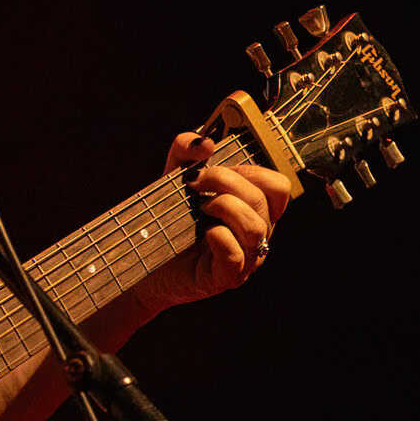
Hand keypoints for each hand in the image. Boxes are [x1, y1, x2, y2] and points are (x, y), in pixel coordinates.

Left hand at [132, 133, 292, 313]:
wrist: (141, 258)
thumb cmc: (167, 220)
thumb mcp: (174, 177)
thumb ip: (186, 151)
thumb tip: (205, 143)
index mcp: (253, 209)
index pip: (278, 185)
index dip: (251, 170)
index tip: (216, 168)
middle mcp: (256, 233)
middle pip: (263, 199)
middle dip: (226, 181)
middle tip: (195, 183)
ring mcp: (246, 258)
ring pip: (255, 226)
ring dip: (223, 207)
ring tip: (199, 209)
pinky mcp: (227, 277)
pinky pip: (236, 255)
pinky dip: (219, 237)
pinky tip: (203, 233)